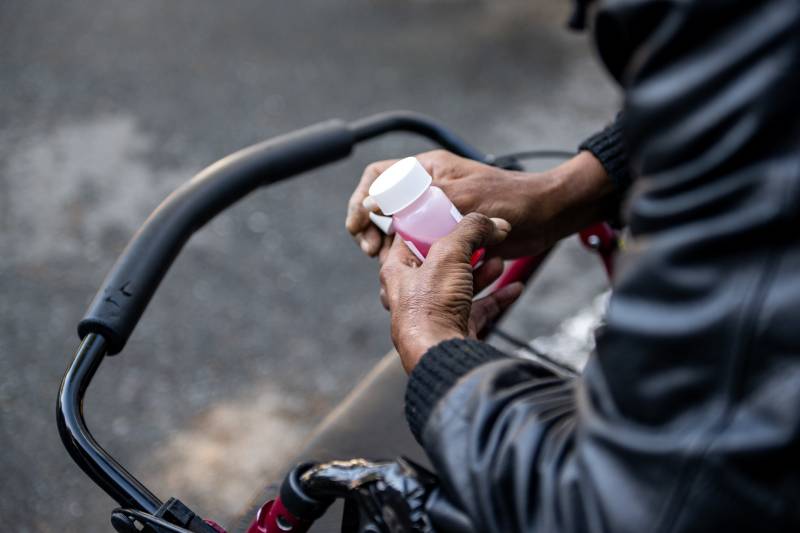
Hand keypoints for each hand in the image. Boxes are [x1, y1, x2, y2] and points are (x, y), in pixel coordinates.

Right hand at [346, 150, 614, 259]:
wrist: (547, 217)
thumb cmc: (512, 201)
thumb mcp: (464, 198)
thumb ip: (419, 201)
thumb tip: (374, 205)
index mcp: (427, 170)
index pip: (379, 177)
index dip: (362, 199)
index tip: (358, 225)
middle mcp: (427, 190)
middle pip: (383, 207)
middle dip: (372, 228)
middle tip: (371, 249)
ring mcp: (437, 213)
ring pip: (399, 230)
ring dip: (390, 248)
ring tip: (385, 264)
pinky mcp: (448, 235)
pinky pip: (421, 246)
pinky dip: (414, 258)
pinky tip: (413, 271)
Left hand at [380, 212, 523, 372]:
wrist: (443, 356)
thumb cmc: (432, 307)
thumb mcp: (449, 254)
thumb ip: (470, 231)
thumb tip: (494, 223)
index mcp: (398, 271)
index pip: (409, 238)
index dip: (430, 223)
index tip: (453, 213)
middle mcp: (413, 293)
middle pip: (440, 262)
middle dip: (465, 248)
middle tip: (483, 236)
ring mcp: (435, 313)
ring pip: (460, 285)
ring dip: (482, 271)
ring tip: (499, 258)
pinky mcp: (456, 329)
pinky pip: (479, 308)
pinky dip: (497, 296)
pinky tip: (515, 287)